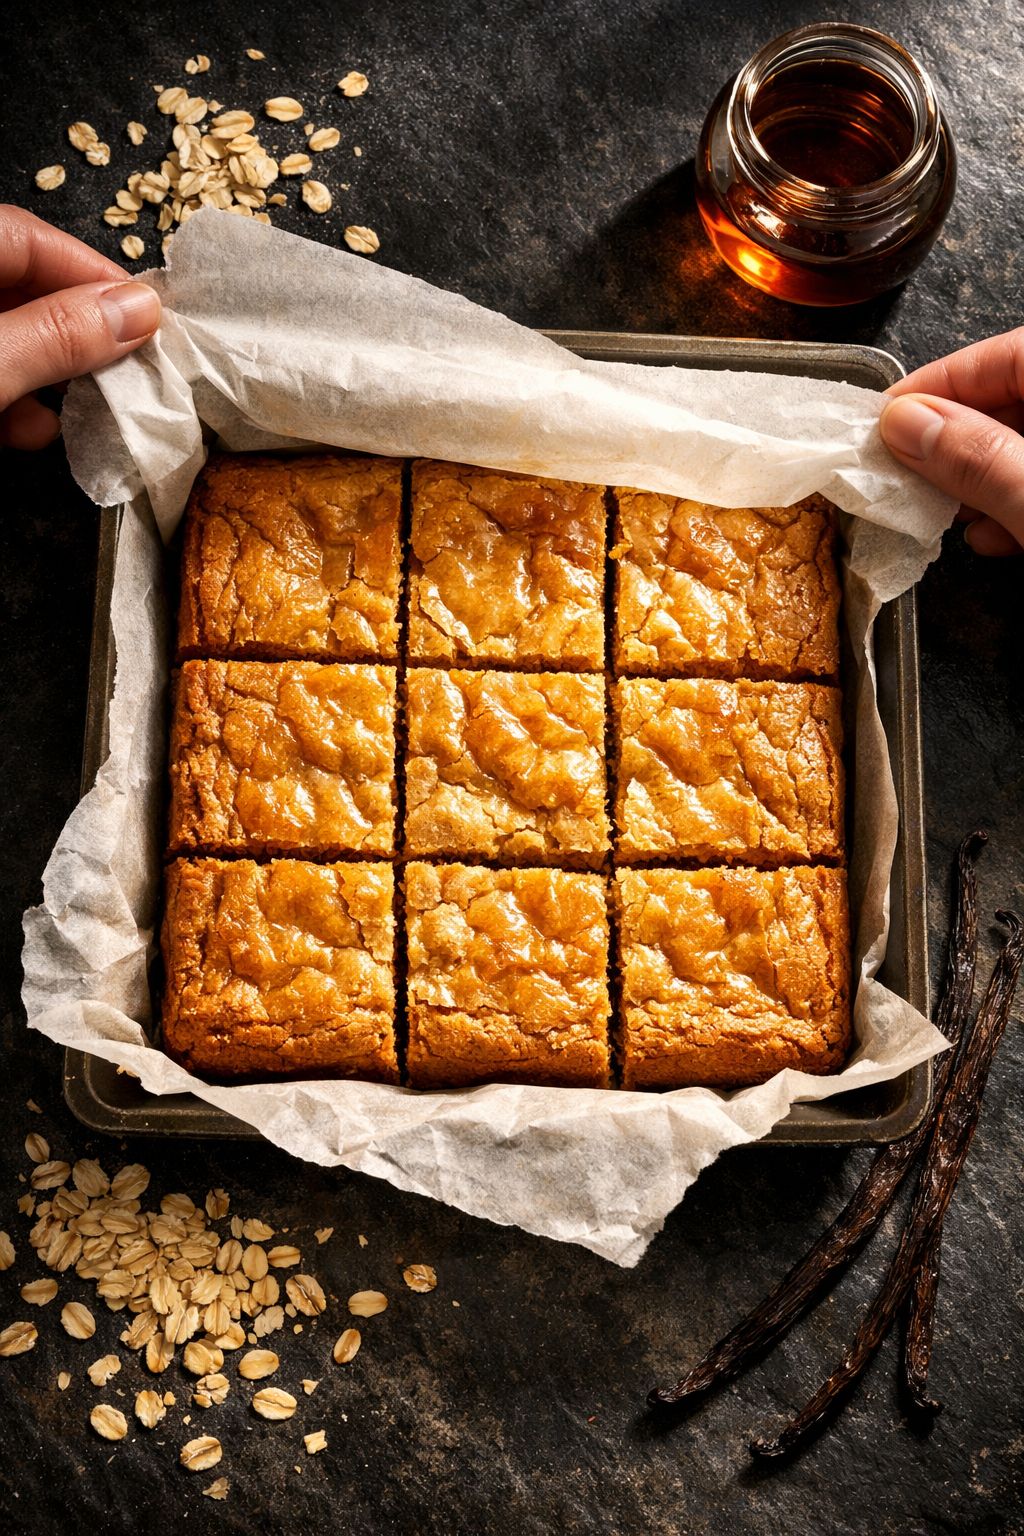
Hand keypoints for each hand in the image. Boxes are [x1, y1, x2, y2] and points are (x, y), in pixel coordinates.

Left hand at [0, 206, 161, 449]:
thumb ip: (56, 336)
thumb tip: (139, 309)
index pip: (25, 235)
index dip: (88, 270)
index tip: (143, 316)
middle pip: (20, 284)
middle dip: (76, 328)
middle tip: (125, 365)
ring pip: (5, 335)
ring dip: (49, 372)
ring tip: (87, 406)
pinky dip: (12, 400)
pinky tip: (34, 430)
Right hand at [879, 327, 1023, 555]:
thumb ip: (978, 459)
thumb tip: (906, 423)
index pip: (1004, 355)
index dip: (938, 383)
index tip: (884, 419)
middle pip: (1011, 397)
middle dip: (954, 441)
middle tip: (905, 475)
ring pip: (1023, 443)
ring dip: (980, 479)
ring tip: (946, 512)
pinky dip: (1015, 503)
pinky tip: (996, 534)